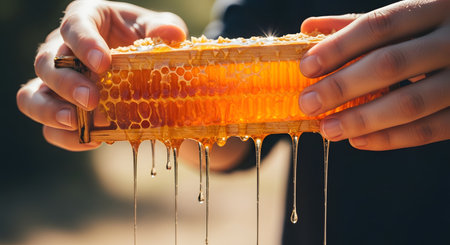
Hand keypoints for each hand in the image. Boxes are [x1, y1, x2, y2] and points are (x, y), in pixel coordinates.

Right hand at [16, 0, 186, 150]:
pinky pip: (49, 127)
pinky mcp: (60, 109)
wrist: (139, 63)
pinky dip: (65, 137)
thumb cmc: (142, 37)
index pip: (74, 25)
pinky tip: (90, 140)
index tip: (103, 63)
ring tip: (76, 122)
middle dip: (67, 83)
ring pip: (32, 96)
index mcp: (86, 20)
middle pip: (47, 63)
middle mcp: (62, 48)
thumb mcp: (156, 28)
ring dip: (51, 112)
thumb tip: (171, 33)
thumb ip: (162, 28)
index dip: (84, 44)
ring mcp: (56, 81)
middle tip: (92, 99)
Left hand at [299, 0, 449, 150]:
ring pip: (410, 102)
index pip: (379, 26)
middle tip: (308, 103)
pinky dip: (391, 138)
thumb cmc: (435, 32)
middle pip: (390, 64)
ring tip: (328, 129)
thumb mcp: (407, 20)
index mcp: (435, 8)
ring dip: (362, 119)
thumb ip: (360, 25)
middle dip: (342, 86)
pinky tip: (359, 141)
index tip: (306, 68)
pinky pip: (430, 130)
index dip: (339, 47)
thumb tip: (309, 27)